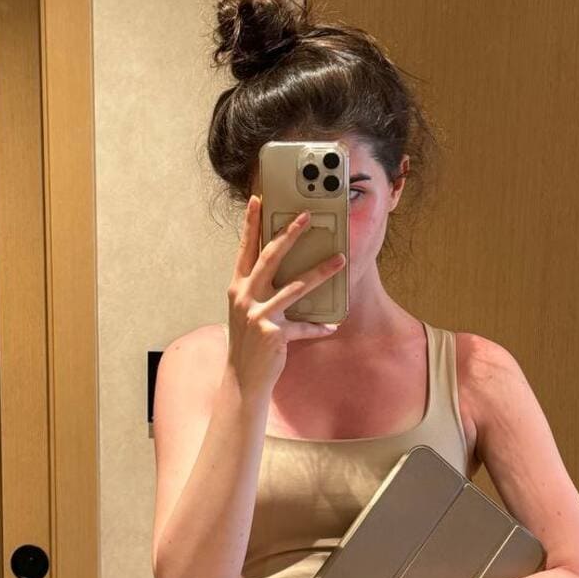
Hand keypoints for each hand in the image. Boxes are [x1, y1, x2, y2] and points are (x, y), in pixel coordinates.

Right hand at [226, 194, 345, 396]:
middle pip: (269, 258)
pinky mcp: (273, 333)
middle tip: (306, 216)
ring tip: (341, 260)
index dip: (251, 224)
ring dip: (321, 272)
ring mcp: (258, 314)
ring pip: (295, 287)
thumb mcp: (248, 311)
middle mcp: (245, 297)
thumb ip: (259, 289)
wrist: (243, 377)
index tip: (258, 200)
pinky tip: (331, 327)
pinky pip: (302, 326)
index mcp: (237, 287)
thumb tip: (284, 269)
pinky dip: (317, 327)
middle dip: (289, 235)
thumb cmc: (249, 342)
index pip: (245, 249)